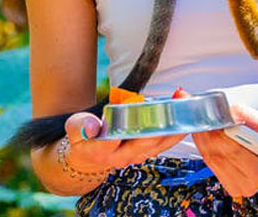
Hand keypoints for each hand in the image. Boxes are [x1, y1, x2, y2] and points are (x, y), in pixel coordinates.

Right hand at [63, 111, 185, 171]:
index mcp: (102, 152)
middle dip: (161, 121)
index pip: (116, 142)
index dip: (127, 128)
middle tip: (174, 100)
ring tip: (183, 99)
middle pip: (145, 142)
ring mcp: (137, 155)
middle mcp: (123, 157)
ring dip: (174, 123)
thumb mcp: (74, 129)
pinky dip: (176, 126)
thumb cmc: (82, 137)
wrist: (89, 155)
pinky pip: (165, 141)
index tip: (140, 107)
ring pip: (160, 142)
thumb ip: (80, 126)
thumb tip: (92, 126)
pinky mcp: (148, 151)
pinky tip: (183, 108)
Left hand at [192, 104, 257, 196]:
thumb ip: (249, 116)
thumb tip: (230, 109)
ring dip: (203, 139)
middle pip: (219, 155)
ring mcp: (236, 187)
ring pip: (211, 160)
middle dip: (208, 133)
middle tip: (199, 114)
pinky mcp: (228, 185)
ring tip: (199, 120)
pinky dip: (205, 146)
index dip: (220, 133)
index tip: (210, 117)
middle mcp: (247, 185)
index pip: (234, 150)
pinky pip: (211, 163)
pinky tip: (203, 133)